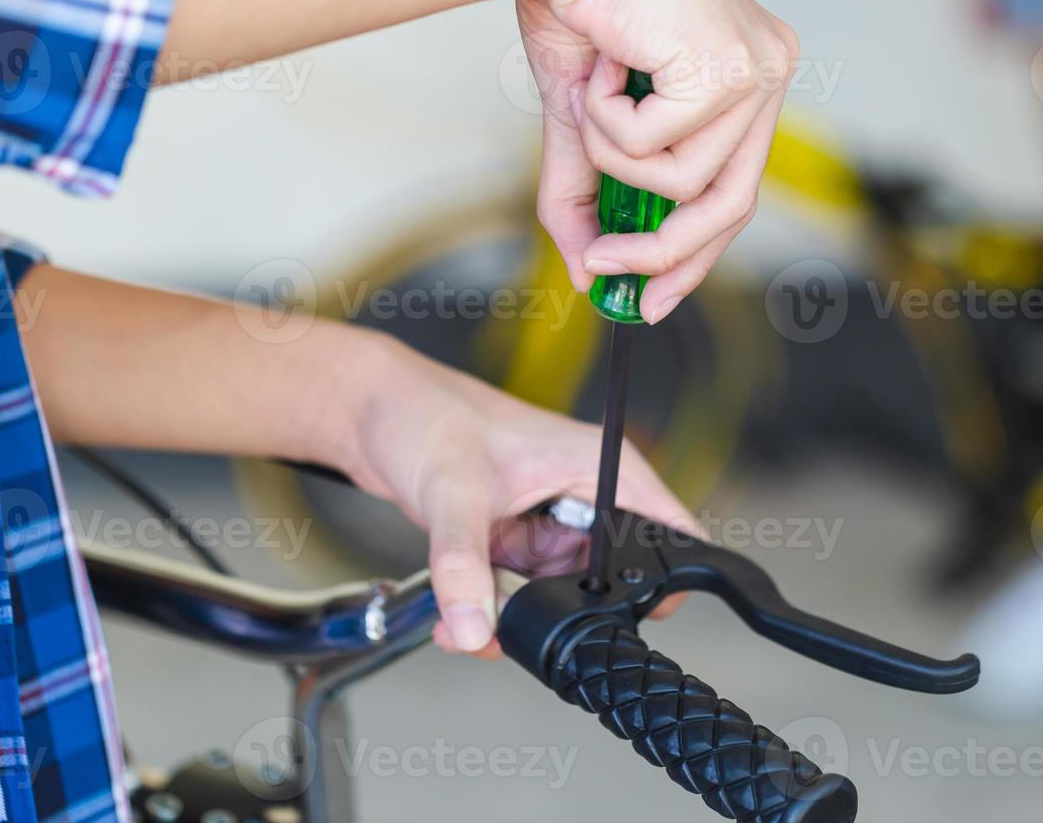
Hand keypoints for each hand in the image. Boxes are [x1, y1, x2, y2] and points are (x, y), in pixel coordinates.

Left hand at [337, 335, 699, 656]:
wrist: (372, 412)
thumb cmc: (426, 413)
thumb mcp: (452, 491)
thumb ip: (463, 565)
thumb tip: (475, 629)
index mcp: (600, 467)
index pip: (670, 532)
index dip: (667, 583)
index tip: (631, 625)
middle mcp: (584, 496)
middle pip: (612, 579)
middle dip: (568, 614)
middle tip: (518, 627)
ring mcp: (550, 521)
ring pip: (562, 594)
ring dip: (520, 617)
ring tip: (470, 617)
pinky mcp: (517, 539)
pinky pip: (522, 593)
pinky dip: (492, 609)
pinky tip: (459, 611)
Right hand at [520, 0, 797, 323]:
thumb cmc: (579, 6)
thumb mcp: (586, 120)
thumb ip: (590, 191)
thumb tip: (582, 270)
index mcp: (750, 80)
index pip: (737, 192)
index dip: (695, 257)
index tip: (651, 302)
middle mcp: (769, 73)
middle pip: (731, 206)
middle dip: (662, 251)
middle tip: (602, 265)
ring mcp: (758, 70)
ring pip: (683, 182)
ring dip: (613, 155)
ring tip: (590, 96)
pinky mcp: (728, 67)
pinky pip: (655, 147)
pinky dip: (607, 120)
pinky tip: (603, 65)